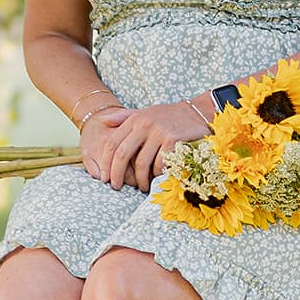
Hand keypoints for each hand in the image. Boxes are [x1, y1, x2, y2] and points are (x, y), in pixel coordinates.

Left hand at [80, 100, 209, 191]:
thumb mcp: (144, 112)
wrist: (197, 112)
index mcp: (135, 119)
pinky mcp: (173, 140)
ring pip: (141, 163)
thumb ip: (123, 117)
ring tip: (141, 187)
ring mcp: (159, 132)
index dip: (105, 162)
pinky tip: (157, 178)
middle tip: (115, 187)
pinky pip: (160, 164)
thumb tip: (102, 121)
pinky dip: (157, 174)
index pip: (112, 143)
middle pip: (122, 154)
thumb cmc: (168, 116)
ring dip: (139, 179)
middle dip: (116, 174)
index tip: (104, 177)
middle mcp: (144, 124)